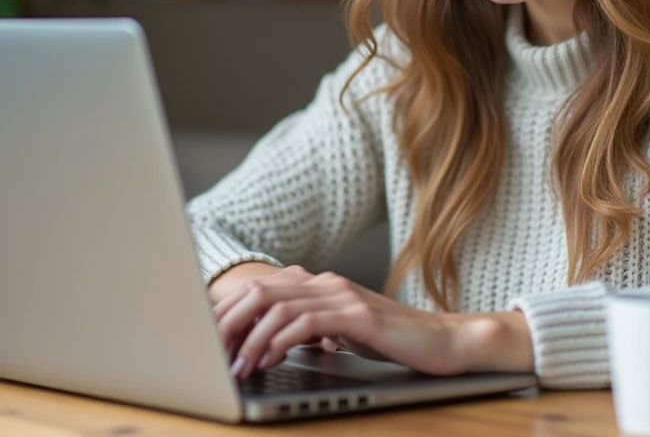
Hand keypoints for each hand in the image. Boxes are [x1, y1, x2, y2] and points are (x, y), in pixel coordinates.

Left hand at [213, 266, 535, 379]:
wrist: (444, 342)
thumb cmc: (394, 342)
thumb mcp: (342, 335)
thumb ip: (308, 332)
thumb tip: (267, 346)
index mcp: (320, 285)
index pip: (261, 288)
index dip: (228, 311)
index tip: (205, 339)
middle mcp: (327, 282)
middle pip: (261, 290)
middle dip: (227, 321)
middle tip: (207, 352)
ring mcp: (343, 296)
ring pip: (278, 305)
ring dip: (250, 337)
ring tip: (236, 367)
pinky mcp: (359, 315)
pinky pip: (307, 322)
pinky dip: (280, 341)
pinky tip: (269, 359)